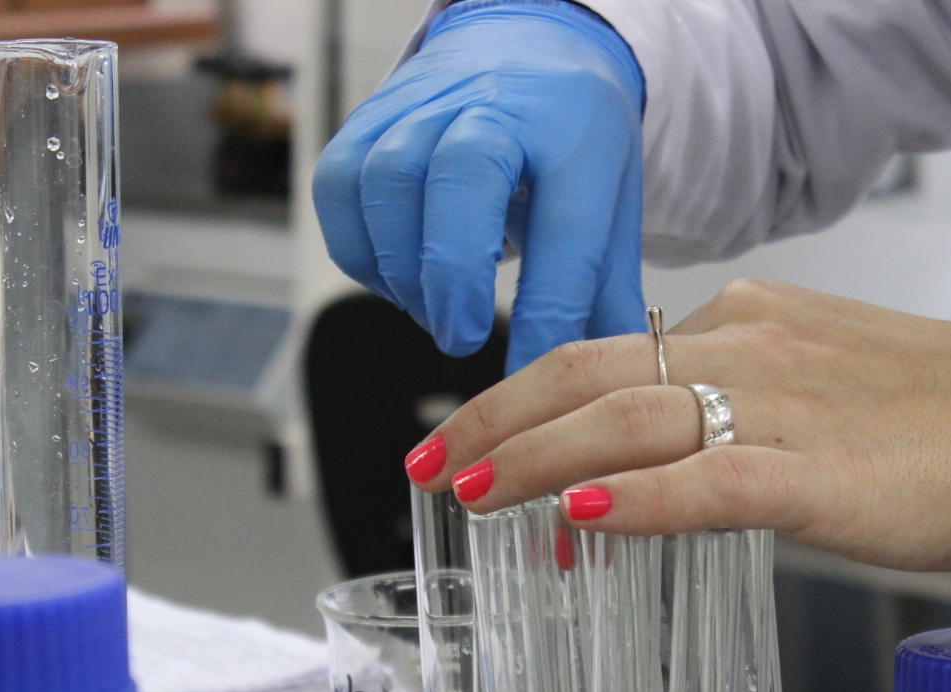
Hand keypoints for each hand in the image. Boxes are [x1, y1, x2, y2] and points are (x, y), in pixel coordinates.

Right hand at [310, 0, 645, 372]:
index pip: (565, 232)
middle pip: (463, 181)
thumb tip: (607, 386)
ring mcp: (425, 104)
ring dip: (403, 270)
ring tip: (436, 310)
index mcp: (574, 132)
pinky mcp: (369, 116)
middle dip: (454, 277)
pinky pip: (339, 188)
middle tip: (462, 336)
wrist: (527, 46)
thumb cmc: (569, 138)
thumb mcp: (611, 205)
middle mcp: (496, 106)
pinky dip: (360, 249)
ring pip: (388, 184)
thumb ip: (607, 296)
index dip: (544, 317)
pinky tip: (398, 276)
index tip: (530, 377)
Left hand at [405, 281, 950, 571]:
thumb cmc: (945, 427)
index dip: (524, 394)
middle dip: (496, 419)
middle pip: (591, 371)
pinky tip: (579, 520)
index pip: (608, 348)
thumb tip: (654, 459)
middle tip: (430, 461)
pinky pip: (707, 481)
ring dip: (536, 458)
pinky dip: (635, 499)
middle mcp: (752, 344)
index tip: (470, 433)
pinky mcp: (819, 472)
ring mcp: (784, 405)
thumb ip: (737, 406)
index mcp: (752, 321)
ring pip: (627, 419)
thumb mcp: (822, 386)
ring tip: (473, 494)